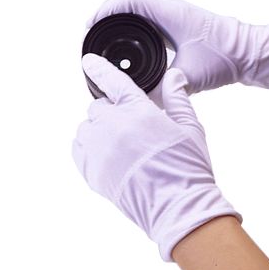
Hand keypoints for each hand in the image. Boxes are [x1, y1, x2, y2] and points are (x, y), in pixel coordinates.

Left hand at [72, 53, 239, 259]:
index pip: (113, 82)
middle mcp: (114, 126)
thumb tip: (173, 75)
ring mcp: (99, 150)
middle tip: (130, 129)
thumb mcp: (190, 127)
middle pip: (98, 107)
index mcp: (139, 111)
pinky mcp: (91, 172)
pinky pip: (78, 150)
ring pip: (86, 128)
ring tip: (119, 145)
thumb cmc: (188, 168)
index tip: (87, 61)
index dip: (98, 69)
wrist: (178, 208)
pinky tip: (106, 157)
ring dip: (98, 131)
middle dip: (111, 112)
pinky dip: (88, 149)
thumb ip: (177, 97)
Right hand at [87, 0, 268, 94]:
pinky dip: (136, 28)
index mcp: (171, 13)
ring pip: (140, 11)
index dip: (105, 10)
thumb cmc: (227, 58)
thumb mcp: (192, 77)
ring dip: (122, 21)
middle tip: (92, 33)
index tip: (90, 24)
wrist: (253, 53)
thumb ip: (166, 90)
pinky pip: (151, 21)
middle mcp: (172, 10)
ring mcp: (177, 16)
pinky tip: (130, 44)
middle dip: (108, 16)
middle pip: (130, 4)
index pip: (130, 1)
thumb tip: (143, 105)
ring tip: (104, 37)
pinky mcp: (181, 25)